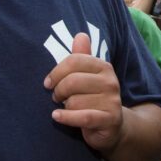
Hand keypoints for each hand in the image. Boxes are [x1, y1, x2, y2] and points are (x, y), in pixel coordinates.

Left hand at [44, 34, 123, 154]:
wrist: (112, 126)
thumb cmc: (93, 98)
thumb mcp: (87, 76)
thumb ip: (81, 57)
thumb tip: (80, 35)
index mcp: (104, 67)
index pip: (74, 61)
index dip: (56, 71)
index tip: (48, 83)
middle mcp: (111, 82)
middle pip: (73, 81)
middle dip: (59, 91)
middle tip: (56, 97)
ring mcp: (112, 101)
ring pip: (75, 101)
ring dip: (66, 107)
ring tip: (68, 109)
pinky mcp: (110, 119)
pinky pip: (82, 117)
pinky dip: (66, 118)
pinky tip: (57, 116)